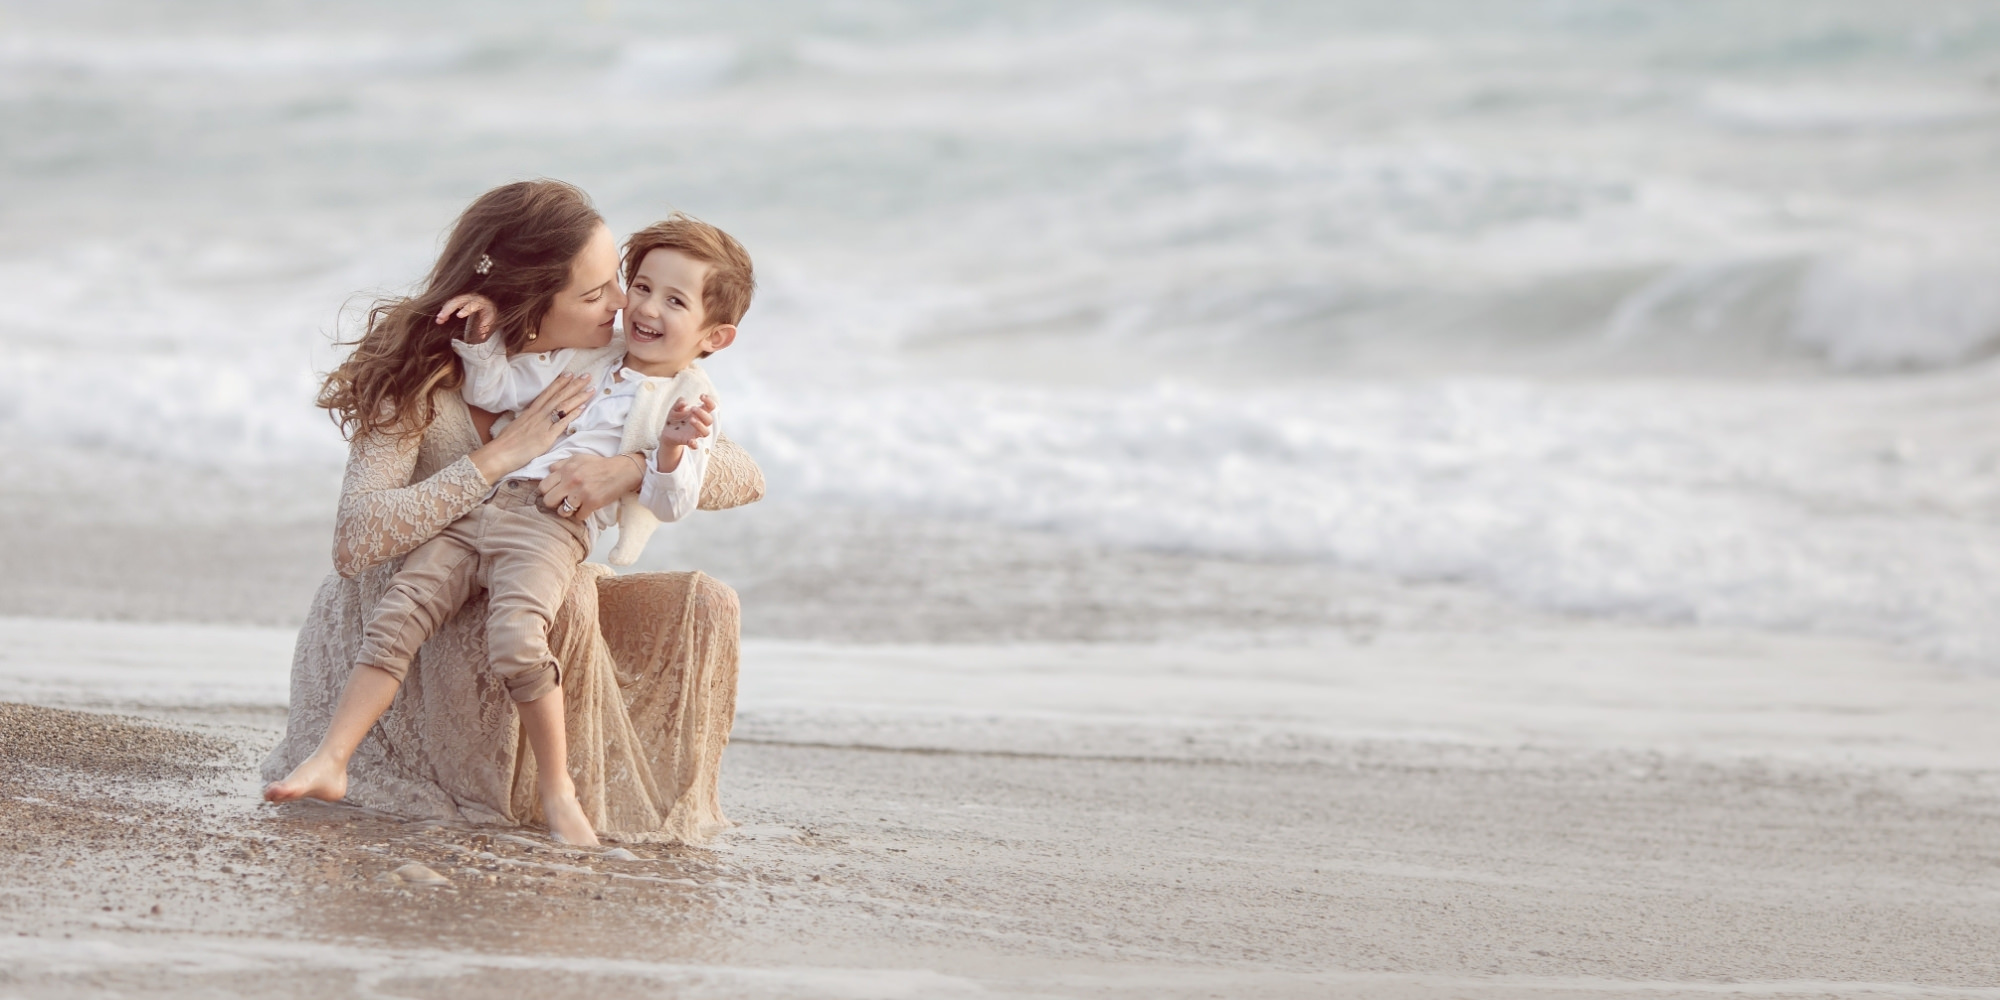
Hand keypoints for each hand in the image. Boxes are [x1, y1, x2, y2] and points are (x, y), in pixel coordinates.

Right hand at [436, 293, 499, 341]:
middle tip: (441, 318)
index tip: (459, 315)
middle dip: (449, 309)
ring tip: (439, 320)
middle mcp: (470, 297)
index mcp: (480, 301)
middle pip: (458, 301)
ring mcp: (464, 296)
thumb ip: (485, 325)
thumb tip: (482, 336)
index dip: (466, 310)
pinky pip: (450, 301)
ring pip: (452, 301)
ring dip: (444, 310)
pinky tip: (441, 317)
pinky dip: (445, 309)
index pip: (472, 305)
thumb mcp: (490, 317)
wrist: (488, 298)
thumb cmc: (488, 309)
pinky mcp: (459, 297)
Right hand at [466, 374, 593, 483]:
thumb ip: (526, 420)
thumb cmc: (505, 443)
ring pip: (563, 407)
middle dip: (574, 385)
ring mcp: (543, 425)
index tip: (569, 374)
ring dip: (578, 397)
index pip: (547, 394)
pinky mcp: (546, 437)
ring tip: (590, 389)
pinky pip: (562, 424)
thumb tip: (530, 418)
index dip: (559, 383)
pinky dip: (573, 415)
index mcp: (530, 412)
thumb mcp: (516, 426)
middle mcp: (538, 415)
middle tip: (587, 376)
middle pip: (559, 396)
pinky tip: (583, 408)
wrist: (500, 453)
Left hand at [538, 452, 645, 520]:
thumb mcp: (578, 458)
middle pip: (548, 501)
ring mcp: (581, 493)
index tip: (555, 492)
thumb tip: (550, 471)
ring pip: (562, 511)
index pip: (543, 486)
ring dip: (567, 511)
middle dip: (554, 503)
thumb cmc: (600, 465)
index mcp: (566, 470)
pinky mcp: (592, 503)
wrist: (622, 471)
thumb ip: (562, 464)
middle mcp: (571, 481)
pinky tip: (586, 508)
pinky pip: (579, 516)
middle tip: (562, 501)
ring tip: (574, 507)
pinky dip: (582, 514)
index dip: (547, 492)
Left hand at [658, 394, 716, 449]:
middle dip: (702, 413)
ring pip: (705, 432)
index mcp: (699, 414)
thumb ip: (679, 404)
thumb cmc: (675, 419)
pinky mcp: (688, 441)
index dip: (709, 401)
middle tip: (692, 409)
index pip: (710, 408)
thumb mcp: (674, 409)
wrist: (667, 433)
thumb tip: (684, 402)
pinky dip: (694, 444)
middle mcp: (700, 424)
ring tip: (690, 419)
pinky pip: (695, 446)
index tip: (702, 396)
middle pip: (709, 420)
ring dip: (700, 425)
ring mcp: (695, 433)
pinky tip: (690, 441)